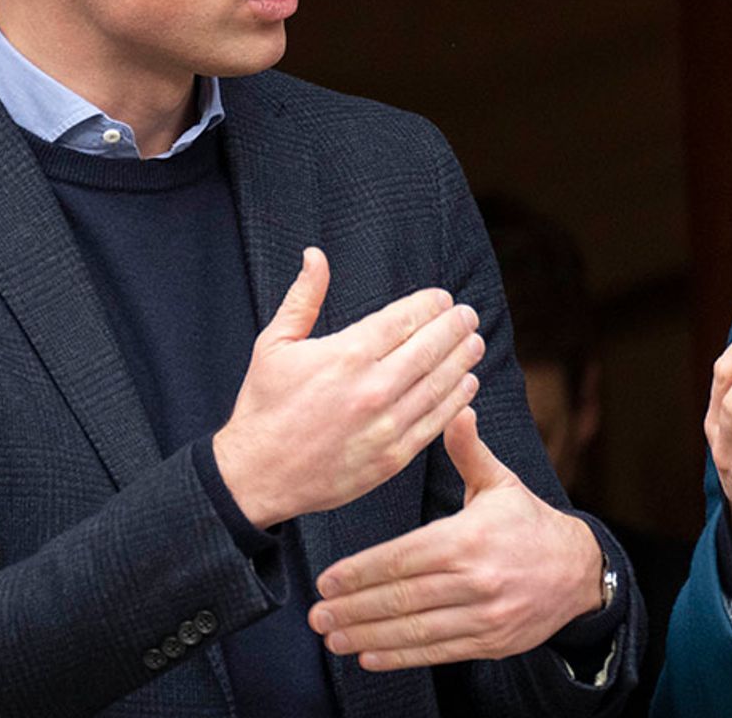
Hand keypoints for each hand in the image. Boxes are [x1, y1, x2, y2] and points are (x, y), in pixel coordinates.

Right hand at [213, 247, 484, 527]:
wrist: (256, 476)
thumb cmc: (264, 406)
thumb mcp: (273, 344)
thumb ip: (302, 298)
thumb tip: (315, 255)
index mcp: (346, 355)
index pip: (403, 320)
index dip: (429, 305)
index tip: (443, 298)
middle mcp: (372, 388)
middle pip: (429, 348)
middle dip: (455, 327)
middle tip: (468, 315)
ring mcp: (386, 425)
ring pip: (439, 384)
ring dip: (463, 360)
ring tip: (475, 342)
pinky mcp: (393, 457)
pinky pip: (436, 422)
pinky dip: (457, 400)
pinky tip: (467, 384)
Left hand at [307, 406, 603, 671]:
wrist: (579, 571)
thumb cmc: (528, 523)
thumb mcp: (500, 482)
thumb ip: (469, 451)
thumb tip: (457, 409)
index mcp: (469, 538)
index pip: (403, 558)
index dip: (360, 572)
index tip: (326, 581)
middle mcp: (476, 579)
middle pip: (402, 598)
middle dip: (353, 608)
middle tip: (316, 615)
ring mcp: (485, 616)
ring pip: (415, 630)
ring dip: (368, 637)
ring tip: (333, 638)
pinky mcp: (491, 642)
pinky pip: (438, 653)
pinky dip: (400, 657)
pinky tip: (369, 656)